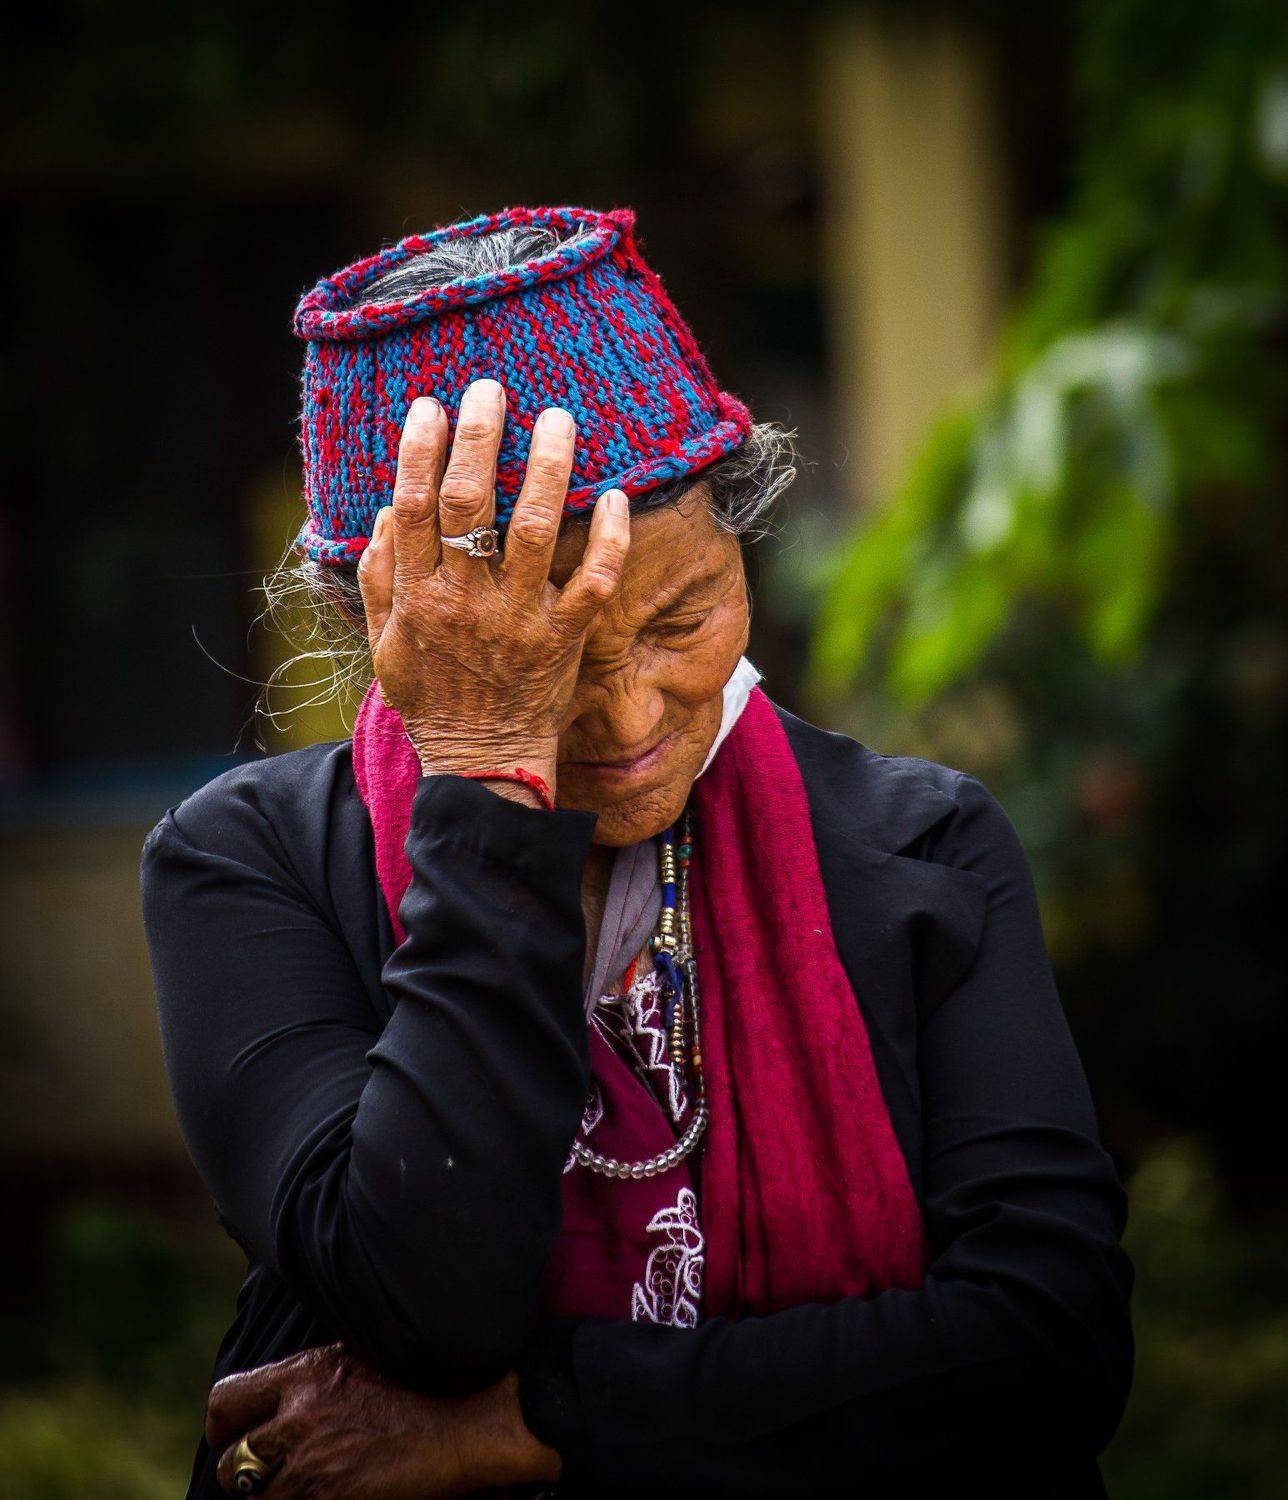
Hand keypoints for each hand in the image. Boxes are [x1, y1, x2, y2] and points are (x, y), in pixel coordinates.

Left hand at [207, 1344, 560, 1496]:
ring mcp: (314, 1465)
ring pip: (259, 1499)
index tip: (236, 1437)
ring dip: (277, 1497)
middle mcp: (299, 1418)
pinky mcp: (334, 1499)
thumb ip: (315, 1379)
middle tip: (268, 1476)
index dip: (226, 1427)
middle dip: (245, 1473)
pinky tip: (334, 1493)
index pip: (227, 1401)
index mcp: (305, 1374)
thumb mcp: (362, 1356)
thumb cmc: (427, 1381)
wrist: (474, 1416)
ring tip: (311, 1485)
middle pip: (231, 1462)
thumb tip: (287, 1398)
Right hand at [357, 380, 630, 802]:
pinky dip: (609, 537)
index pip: (414, 505)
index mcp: (419, 595)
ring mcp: (519, 618)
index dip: (421, 449)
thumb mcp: (385, 641)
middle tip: (492, 389)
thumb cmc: (432, 696)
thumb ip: (382, 575)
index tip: (430, 406)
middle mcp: (467, 600)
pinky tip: (616, 494)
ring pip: (535, 530)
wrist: (481, 760)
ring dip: (548, 468)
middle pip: (470, 503)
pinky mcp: (564, 636)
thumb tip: (392, 508)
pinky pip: (594, 580)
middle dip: (480, 438)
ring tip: (558, 419)